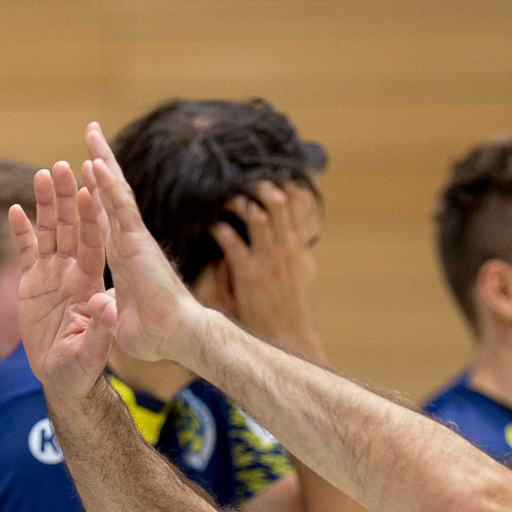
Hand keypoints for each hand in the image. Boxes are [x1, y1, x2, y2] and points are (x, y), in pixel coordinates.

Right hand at [8, 161, 116, 399]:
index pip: (92, 243)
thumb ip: (100, 329)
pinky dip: (21, 231)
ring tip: (43, 174)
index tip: (88, 189)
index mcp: (91, 283)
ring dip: (47, 204)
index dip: (90, 217)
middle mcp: (73, 272)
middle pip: (70, 227)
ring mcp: (53, 275)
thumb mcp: (92, 353)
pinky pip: (26, 251)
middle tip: (61, 166)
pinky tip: (14, 209)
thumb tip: (106, 305)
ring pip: (50, 232)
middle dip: (66, 197)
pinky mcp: (33, 283)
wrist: (63, 378)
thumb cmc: (82, 369)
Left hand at [79, 121, 213, 365]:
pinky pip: (119, 208)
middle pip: (107, 195)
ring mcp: (132, 239)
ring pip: (114, 191)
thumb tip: (98, 304)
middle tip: (90, 133)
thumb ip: (106, 312)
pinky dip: (107, 185)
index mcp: (120, 257)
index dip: (93, 195)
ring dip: (102, 160)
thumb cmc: (155, 336)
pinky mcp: (137, 243)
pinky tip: (95, 162)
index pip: (102, 219)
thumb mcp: (118, 324)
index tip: (85, 172)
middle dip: (99, 163)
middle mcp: (125, 241)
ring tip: (91, 131)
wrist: (175, 339)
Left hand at [210, 180, 323, 359]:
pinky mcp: (249, 275)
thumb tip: (296, 227)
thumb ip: (296, 247)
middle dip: (257, 186)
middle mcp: (286, 248)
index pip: (296, 200)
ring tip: (224, 200)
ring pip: (256, 216)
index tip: (264, 176)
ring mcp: (268, 261)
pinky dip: (218, 229)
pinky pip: (231, 241)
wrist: (287, 335)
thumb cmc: (290, 305)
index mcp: (298, 245)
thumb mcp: (302, 271)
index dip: (279, 182)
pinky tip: (209, 227)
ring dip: (237, 203)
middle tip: (239, 183)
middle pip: (277, 200)